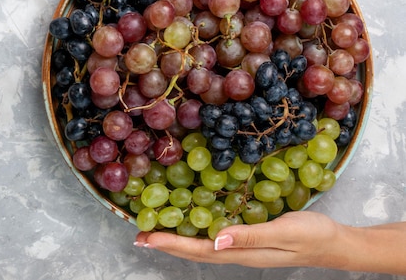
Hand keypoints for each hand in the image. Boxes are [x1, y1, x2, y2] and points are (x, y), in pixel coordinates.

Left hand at [134, 211, 344, 268]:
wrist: (337, 243)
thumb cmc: (313, 235)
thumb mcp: (284, 233)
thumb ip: (251, 237)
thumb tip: (216, 241)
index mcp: (243, 254)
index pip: (199, 250)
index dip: (171, 244)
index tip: (146, 238)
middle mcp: (238, 253)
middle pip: (195, 250)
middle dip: (167, 243)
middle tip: (139, 235)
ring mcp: (244, 247)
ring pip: (204, 244)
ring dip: (179, 239)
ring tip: (156, 231)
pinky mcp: (250, 238)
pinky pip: (217, 236)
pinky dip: (198, 229)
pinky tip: (193, 222)